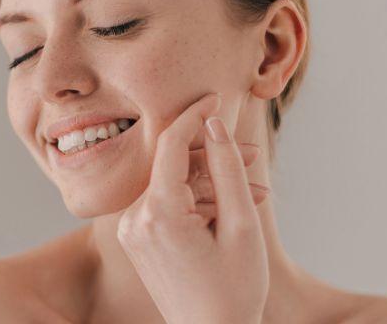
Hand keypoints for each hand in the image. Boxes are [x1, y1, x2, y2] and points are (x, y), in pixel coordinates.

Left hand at [117, 93, 268, 323]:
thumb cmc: (233, 291)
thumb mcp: (242, 226)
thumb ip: (227, 169)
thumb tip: (214, 125)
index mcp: (158, 214)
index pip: (171, 144)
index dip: (195, 115)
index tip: (217, 96)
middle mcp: (134, 219)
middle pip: (173, 165)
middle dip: (214, 156)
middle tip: (254, 155)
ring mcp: (132, 232)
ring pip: (173, 185)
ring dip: (211, 183)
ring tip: (254, 192)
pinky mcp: (137, 240)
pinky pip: (167, 205)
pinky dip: (197, 202)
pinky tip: (231, 209)